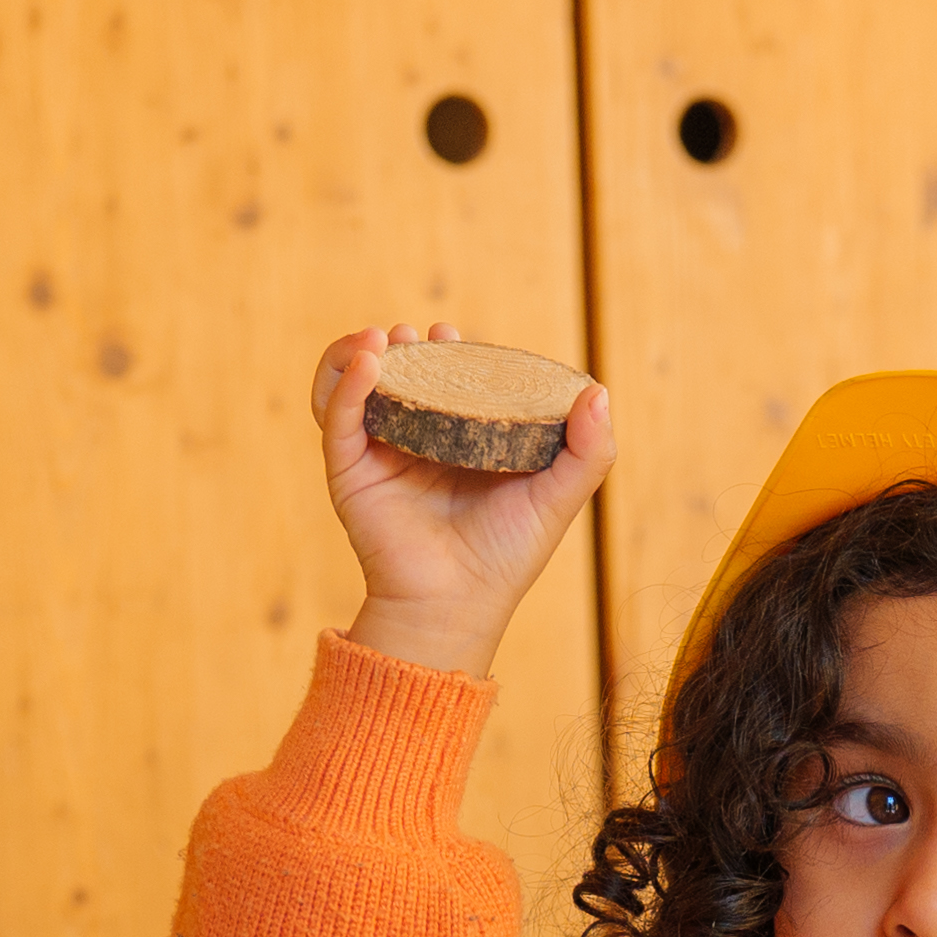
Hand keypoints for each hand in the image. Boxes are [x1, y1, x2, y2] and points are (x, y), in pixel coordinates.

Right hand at [318, 323, 613, 681]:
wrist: (458, 602)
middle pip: (401, 375)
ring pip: (356, 386)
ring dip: (363, 353)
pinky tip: (368, 364)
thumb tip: (598, 391)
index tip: (455, 334)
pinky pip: (337, 416)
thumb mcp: (559, 497)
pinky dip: (347, 385)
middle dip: (407, 347)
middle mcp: (416, 440)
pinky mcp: (348, 469)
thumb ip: (588, 450)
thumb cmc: (507, 556)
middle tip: (421, 335)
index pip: (449, 379)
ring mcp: (378, 452)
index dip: (450, 351)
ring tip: (382, 338)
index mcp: (461, 439)